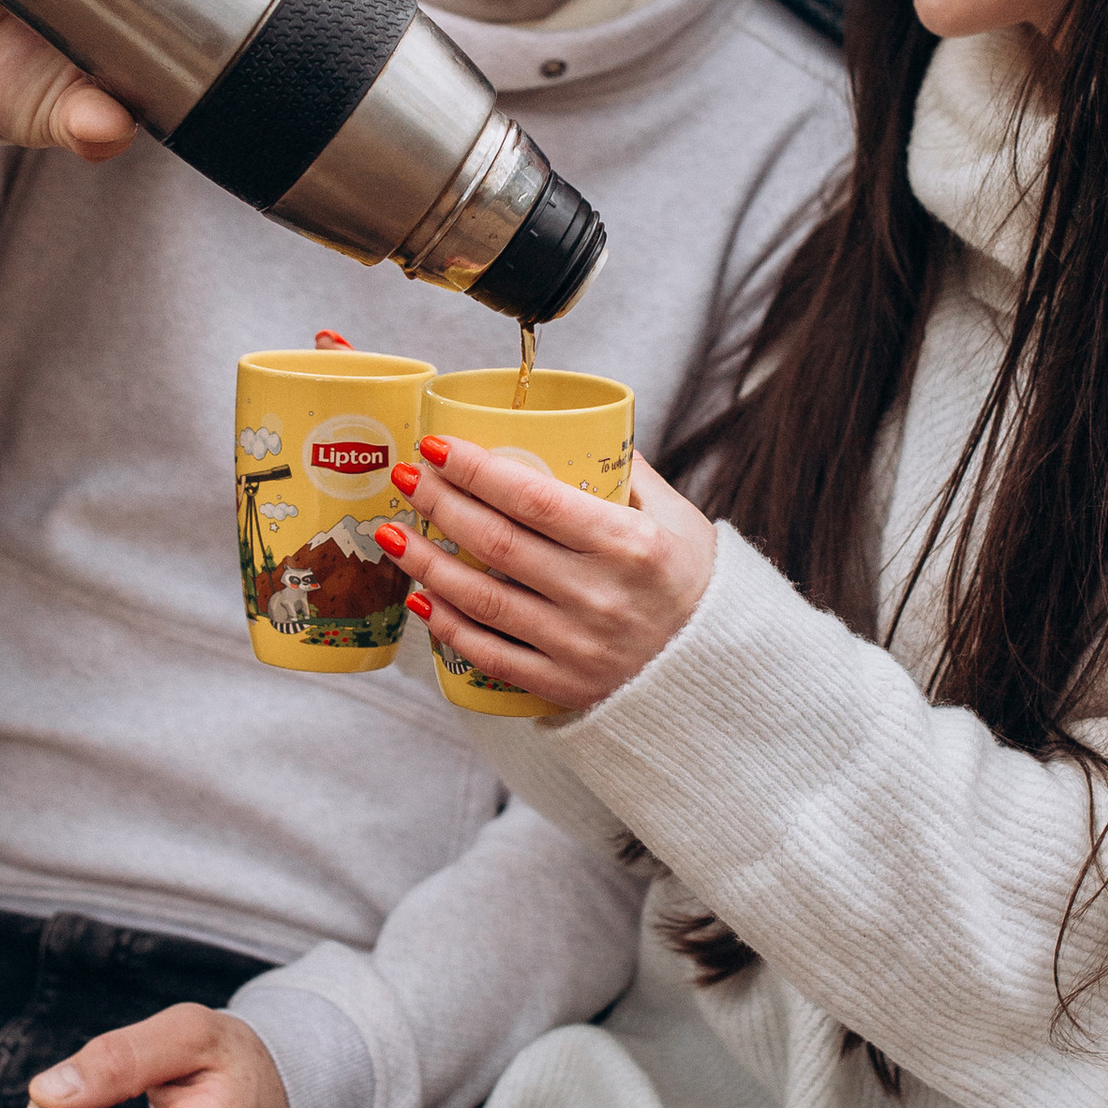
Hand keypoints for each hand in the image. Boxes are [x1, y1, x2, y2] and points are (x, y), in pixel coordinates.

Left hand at [375, 437, 716, 713]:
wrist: (717, 677)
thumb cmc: (696, 586)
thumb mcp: (680, 519)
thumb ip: (628, 473)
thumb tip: (578, 423)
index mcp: (630, 546)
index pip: (535, 499)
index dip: (477, 469)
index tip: (437, 445)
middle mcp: (600, 596)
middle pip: (497, 543)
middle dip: (439, 504)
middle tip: (405, 477)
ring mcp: (577, 646)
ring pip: (480, 600)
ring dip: (426, 562)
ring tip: (390, 532)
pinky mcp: (560, 684)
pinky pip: (488, 654)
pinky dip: (446, 625)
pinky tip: (419, 596)